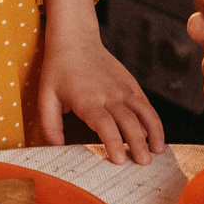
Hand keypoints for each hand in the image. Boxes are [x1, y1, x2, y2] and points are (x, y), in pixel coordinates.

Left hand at [37, 0, 164, 162]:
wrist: (75, 39)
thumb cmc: (58, 70)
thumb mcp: (46, 97)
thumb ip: (50, 125)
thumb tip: (56, 149)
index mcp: (87, 100)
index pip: (104, 124)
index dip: (113, 142)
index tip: (119, 160)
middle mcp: (109, 94)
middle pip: (129, 121)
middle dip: (138, 144)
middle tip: (143, 164)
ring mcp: (123, 88)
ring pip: (144, 112)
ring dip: (153, 133)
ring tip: (157, 153)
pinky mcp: (131, 84)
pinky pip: (146, 104)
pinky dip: (154, 121)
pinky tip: (156, 137)